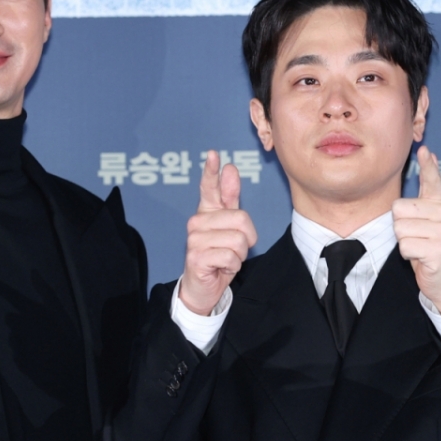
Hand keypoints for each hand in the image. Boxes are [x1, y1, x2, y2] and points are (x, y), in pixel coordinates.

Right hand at [177, 151, 257, 315]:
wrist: (203, 287)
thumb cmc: (218, 255)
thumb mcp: (229, 228)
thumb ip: (230, 199)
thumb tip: (230, 168)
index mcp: (206, 212)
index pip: (209, 187)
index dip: (211, 171)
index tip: (213, 154)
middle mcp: (197, 222)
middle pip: (241, 219)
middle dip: (247, 239)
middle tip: (234, 250)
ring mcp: (194, 239)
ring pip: (238, 240)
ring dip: (239, 255)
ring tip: (225, 259)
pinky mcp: (196, 257)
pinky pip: (231, 256)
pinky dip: (232, 266)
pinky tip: (219, 269)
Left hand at [393, 146, 440, 315]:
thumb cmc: (430, 245)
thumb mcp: (427, 217)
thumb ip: (427, 189)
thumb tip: (428, 154)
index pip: (433, 181)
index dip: (428, 166)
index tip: (424, 150)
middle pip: (399, 209)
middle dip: (400, 226)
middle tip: (416, 236)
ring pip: (400, 229)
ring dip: (404, 242)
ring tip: (419, 246)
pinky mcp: (439, 249)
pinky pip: (405, 246)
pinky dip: (408, 254)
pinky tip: (421, 257)